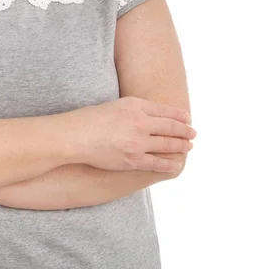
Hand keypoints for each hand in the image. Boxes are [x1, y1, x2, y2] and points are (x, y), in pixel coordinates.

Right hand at [70, 96, 196, 172]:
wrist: (75, 136)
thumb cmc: (90, 119)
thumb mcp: (114, 105)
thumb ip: (133, 109)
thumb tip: (148, 116)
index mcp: (135, 105)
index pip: (164, 110)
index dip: (178, 115)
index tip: (187, 117)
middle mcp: (140, 122)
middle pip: (170, 126)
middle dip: (184, 130)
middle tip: (193, 132)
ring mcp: (138, 142)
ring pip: (167, 144)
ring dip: (181, 145)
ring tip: (189, 146)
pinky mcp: (133, 159)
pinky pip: (156, 163)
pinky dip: (169, 163)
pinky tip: (176, 164)